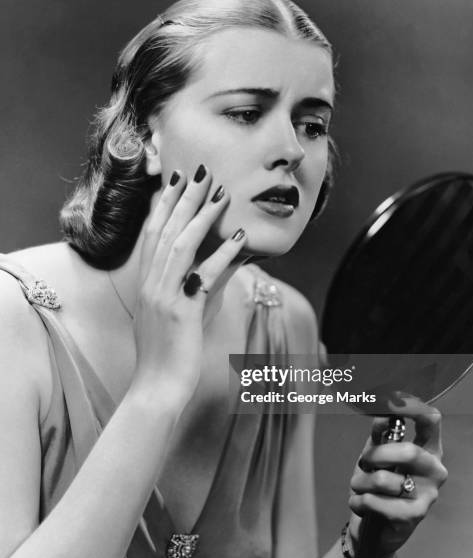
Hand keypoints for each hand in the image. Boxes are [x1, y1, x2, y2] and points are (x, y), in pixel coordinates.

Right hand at [131, 165, 246, 409]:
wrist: (157, 387)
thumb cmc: (171, 350)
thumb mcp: (188, 311)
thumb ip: (207, 283)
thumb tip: (232, 258)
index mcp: (147, 282)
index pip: (153, 234)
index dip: (165, 204)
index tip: (178, 180)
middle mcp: (150, 284)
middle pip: (165, 230)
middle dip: (183, 198)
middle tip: (200, 171)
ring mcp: (162, 297)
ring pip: (179, 245)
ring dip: (200, 216)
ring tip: (219, 193)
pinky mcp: (179, 313)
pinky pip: (202, 277)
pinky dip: (222, 255)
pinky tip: (239, 238)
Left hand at [347, 395, 447, 557]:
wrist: (375, 530)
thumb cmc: (377, 485)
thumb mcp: (376, 454)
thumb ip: (380, 434)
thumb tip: (381, 415)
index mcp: (427, 448)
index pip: (431, 420)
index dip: (411, 408)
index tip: (390, 402)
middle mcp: (434, 470)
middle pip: (408, 451)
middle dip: (376, 456)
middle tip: (363, 463)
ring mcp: (427, 495)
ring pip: (384, 479)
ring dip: (361, 482)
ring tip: (359, 487)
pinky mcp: (413, 517)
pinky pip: (376, 502)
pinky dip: (359, 501)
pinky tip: (359, 503)